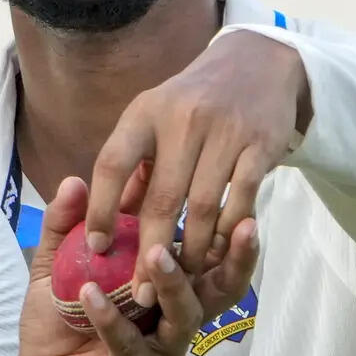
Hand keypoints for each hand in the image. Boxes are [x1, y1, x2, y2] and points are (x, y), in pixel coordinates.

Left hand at [8, 178, 240, 355]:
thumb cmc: (58, 321)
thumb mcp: (58, 266)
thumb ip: (67, 226)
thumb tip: (74, 179)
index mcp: (166, 284)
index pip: (198, 247)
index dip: (207, 216)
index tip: (208, 174)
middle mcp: (175, 314)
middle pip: (221, 285)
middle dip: (236, 255)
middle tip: (243, 224)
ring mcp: (163, 348)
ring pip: (186, 315)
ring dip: (174, 282)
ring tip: (158, 253)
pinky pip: (132, 346)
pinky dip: (112, 320)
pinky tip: (91, 296)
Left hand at [86, 30, 307, 291]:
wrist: (256, 63)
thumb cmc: (190, 102)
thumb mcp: (153, 117)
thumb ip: (132, 165)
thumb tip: (103, 220)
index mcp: (144, 113)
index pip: (112, 164)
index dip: (99, 208)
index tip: (94, 247)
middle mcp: (181, 119)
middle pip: (161, 197)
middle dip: (149, 250)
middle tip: (139, 293)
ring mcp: (224, 131)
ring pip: (203, 206)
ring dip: (192, 250)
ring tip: (181, 279)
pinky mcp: (260, 144)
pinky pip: (242, 200)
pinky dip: (228, 232)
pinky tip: (218, 254)